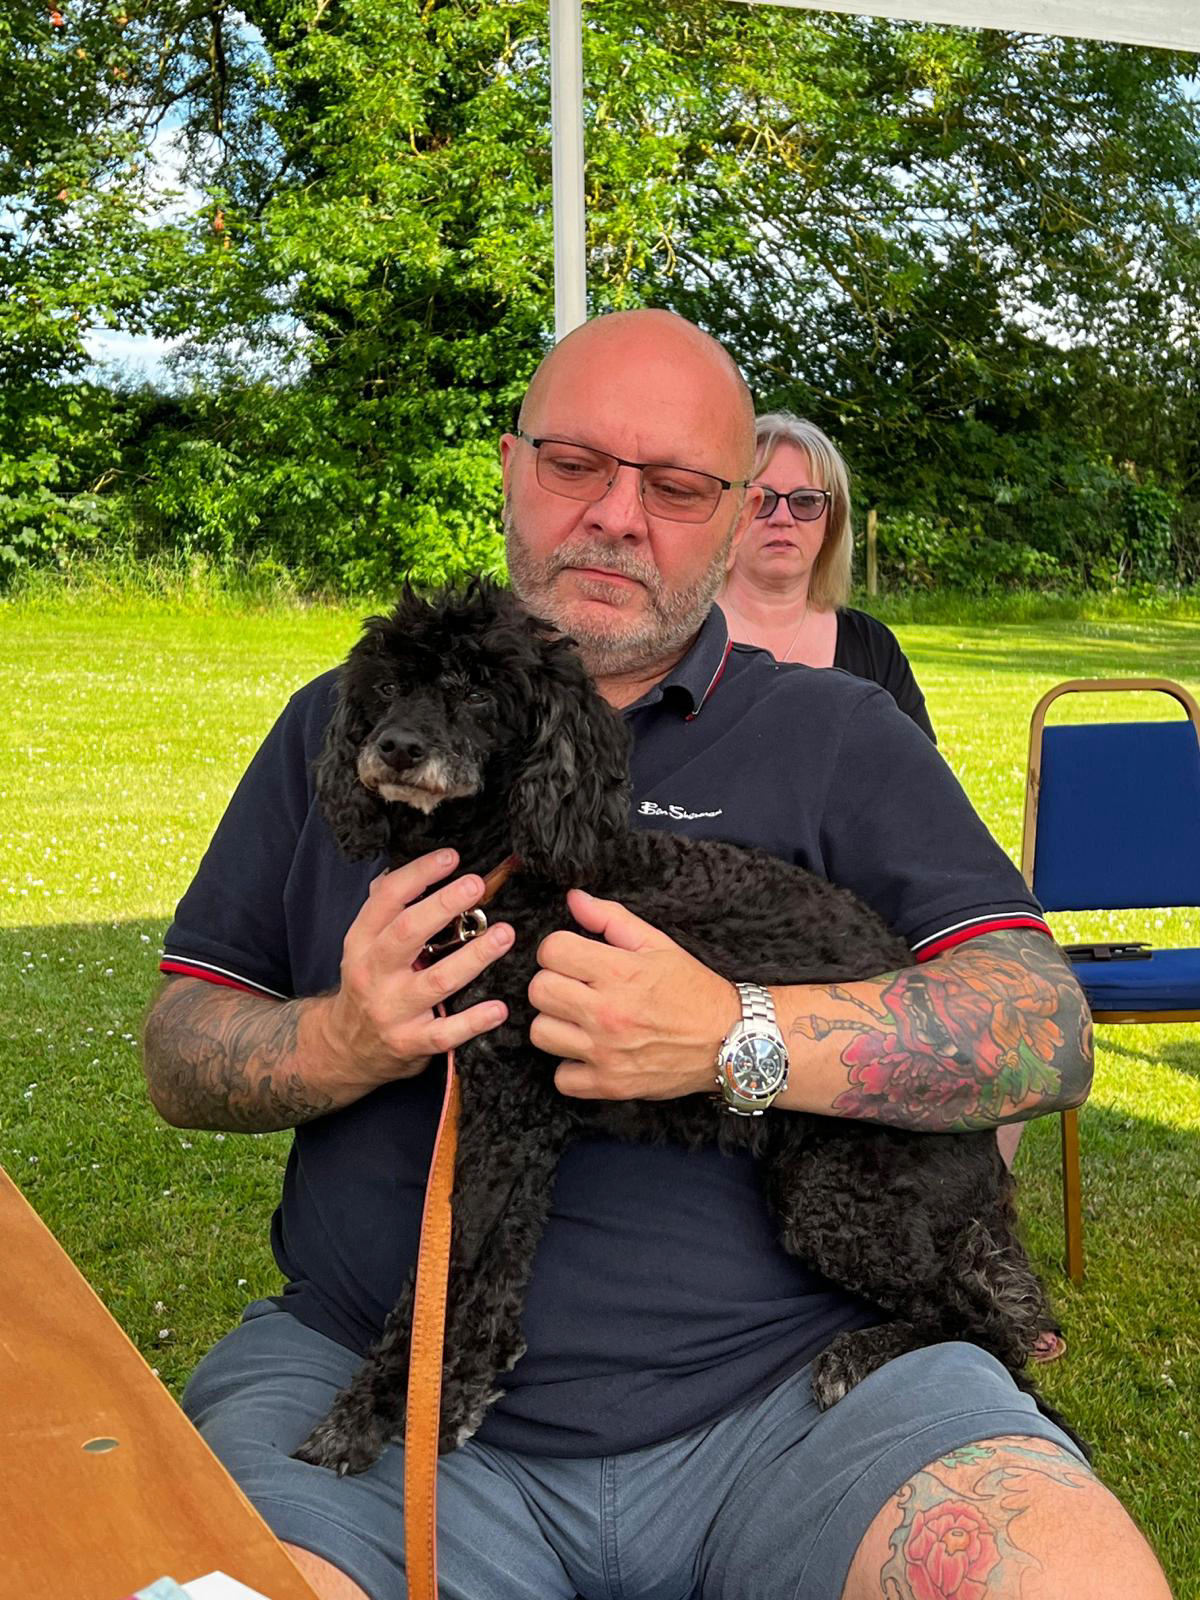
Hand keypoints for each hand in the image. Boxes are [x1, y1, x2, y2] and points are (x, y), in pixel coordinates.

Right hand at [316, 848, 512, 1093]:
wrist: (345, 1047)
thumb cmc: (369, 984)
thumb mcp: (366, 945)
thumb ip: (387, 908)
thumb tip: (416, 866)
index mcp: (362, 941)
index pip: (386, 899)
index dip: (418, 874)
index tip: (450, 856)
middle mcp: (373, 972)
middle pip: (407, 933)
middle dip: (443, 906)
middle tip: (475, 885)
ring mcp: (391, 1009)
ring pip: (436, 981)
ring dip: (474, 957)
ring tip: (504, 935)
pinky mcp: (410, 1042)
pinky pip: (445, 1033)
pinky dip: (473, 1021)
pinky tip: (499, 1008)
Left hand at [529, 889, 740, 1100]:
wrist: (732, 1041)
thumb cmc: (693, 990)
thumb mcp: (658, 944)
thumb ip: (611, 919)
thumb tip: (573, 899)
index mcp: (620, 972)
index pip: (552, 950)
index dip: (559, 949)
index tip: (575, 957)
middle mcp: (608, 1013)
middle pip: (539, 991)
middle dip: (553, 982)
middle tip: (576, 986)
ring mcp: (607, 1052)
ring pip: (540, 1033)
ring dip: (556, 1023)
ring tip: (581, 1019)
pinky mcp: (610, 1085)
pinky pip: (561, 1078)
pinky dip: (571, 1067)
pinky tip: (589, 1052)